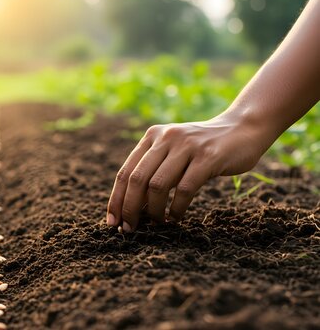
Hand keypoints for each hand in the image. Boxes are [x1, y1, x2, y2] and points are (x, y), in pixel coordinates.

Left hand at [107, 113, 271, 231]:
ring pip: (157, 185)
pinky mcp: (208, 157)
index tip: (112, 222)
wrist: (243, 128)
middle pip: (137, 180)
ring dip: (154, 211)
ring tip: (157, 223)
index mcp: (152, 136)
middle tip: (130, 229)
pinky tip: (176, 217)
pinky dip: (177, 208)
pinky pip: (184, 189)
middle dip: (130, 208)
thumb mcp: (174, 152)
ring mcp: (187, 146)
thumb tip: (133, 206)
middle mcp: (166, 138)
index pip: (125, 172)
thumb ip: (154, 170)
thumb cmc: (203, 149)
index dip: (116, 199)